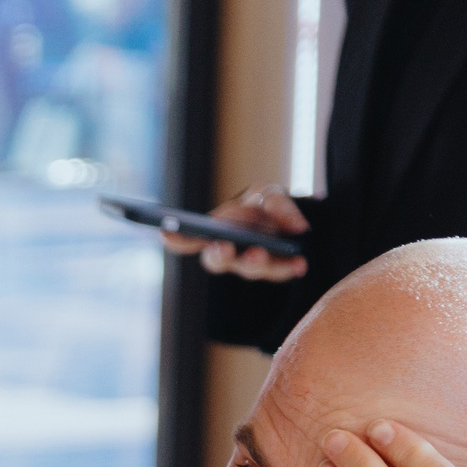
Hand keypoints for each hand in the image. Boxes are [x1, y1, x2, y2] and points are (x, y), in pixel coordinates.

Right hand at [166, 184, 308, 280]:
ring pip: (249, 268)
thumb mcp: (267, 194)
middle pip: (216, 261)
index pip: (189, 240)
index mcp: (215, 233)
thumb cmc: (265, 208)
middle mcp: (228, 252)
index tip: (166, 232)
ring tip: (259, 253)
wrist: (289, 224)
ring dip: (253, 263)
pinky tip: (299, 264)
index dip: (177, 238)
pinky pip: (281, 272)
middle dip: (218, 255)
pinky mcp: (275, 271)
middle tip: (222, 248)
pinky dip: (289, 268)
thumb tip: (294, 227)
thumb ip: (275, 202)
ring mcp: (250, 264)